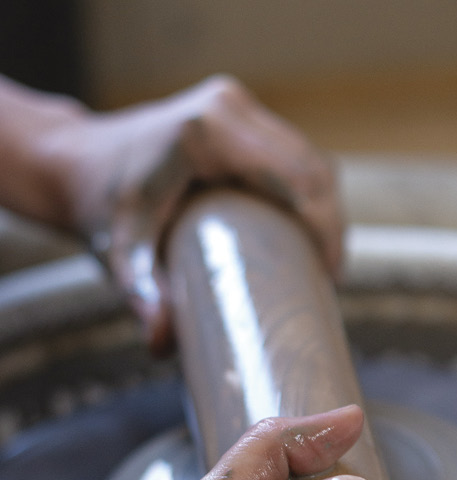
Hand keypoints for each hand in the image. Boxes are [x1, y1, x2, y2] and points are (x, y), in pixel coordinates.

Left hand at [51, 76, 342, 350]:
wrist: (74, 166)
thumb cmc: (99, 208)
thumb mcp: (122, 256)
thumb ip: (142, 298)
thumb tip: (164, 345)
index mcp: (208, 132)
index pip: (296, 177)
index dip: (326, 227)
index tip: (329, 276)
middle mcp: (227, 107)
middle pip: (311, 165)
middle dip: (332, 223)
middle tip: (328, 279)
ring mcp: (233, 105)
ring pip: (307, 157)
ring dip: (323, 208)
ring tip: (321, 262)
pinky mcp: (235, 115)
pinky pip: (289, 154)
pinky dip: (306, 193)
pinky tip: (306, 233)